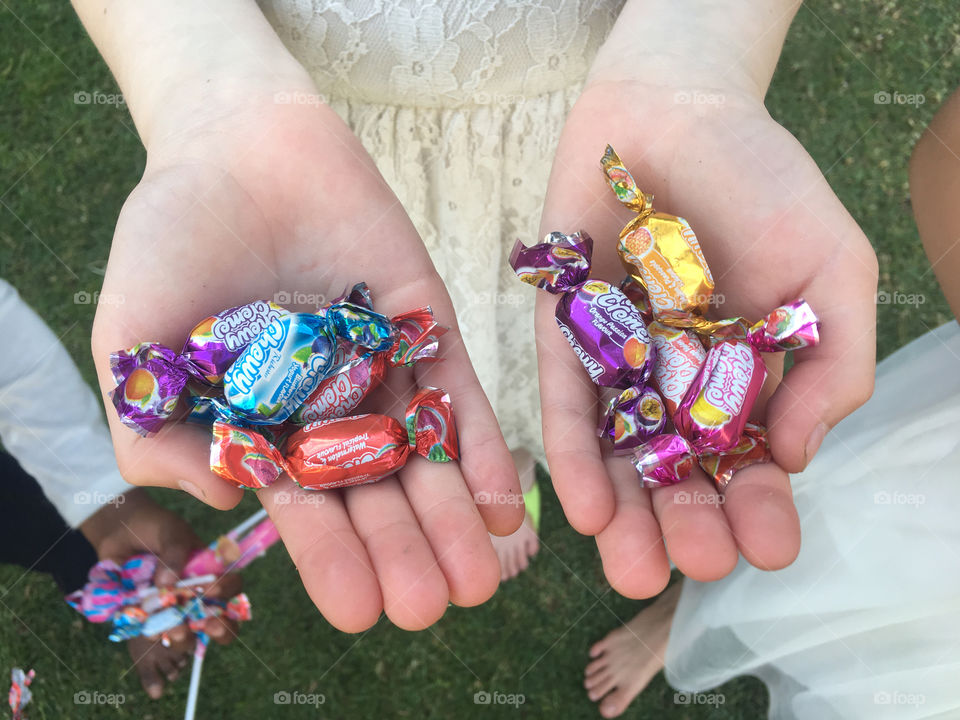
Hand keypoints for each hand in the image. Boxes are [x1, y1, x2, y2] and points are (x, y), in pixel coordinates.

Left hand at [79, 489, 240, 697]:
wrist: (118, 532)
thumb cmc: (154, 527)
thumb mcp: (170, 531)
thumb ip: (174, 553)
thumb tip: (167, 585)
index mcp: (211, 573)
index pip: (232, 587)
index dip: (227, 592)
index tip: (210, 589)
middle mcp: (197, 597)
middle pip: (221, 622)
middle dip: (219, 629)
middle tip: (206, 625)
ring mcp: (173, 611)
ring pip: (189, 637)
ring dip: (184, 638)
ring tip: (172, 630)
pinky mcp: (149, 621)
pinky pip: (155, 637)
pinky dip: (151, 635)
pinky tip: (143, 625)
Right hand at [91, 78, 519, 631]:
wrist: (236, 145)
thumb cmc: (171, 239)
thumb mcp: (132, 343)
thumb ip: (154, 432)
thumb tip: (225, 500)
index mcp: (265, 428)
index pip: (304, 509)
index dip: (330, 562)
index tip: (358, 613)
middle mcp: (330, 410)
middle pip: (376, 496)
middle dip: (403, 552)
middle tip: (431, 606)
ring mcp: (383, 370)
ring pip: (425, 459)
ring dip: (454, 519)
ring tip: (482, 577)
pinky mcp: (428, 327)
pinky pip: (459, 395)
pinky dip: (482, 446)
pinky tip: (505, 501)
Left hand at [536, 15, 877, 596]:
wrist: (675, 111)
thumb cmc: (764, 184)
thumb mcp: (831, 270)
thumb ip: (832, 363)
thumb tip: (798, 455)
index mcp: (748, 379)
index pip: (753, 463)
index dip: (761, 508)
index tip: (769, 546)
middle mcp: (679, 387)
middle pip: (681, 476)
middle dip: (688, 526)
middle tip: (693, 565)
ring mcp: (619, 368)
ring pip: (621, 459)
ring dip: (626, 518)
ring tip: (633, 567)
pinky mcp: (564, 340)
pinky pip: (566, 406)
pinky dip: (575, 457)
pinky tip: (583, 510)